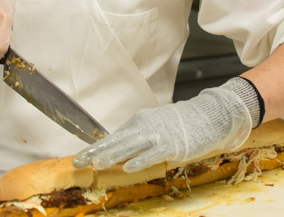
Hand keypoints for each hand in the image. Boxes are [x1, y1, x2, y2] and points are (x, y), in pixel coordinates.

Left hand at [73, 86, 251, 171]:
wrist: (205, 116)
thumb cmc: (179, 124)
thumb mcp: (153, 126)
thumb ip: (137, 137)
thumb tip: (117, 149)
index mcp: (137, 122)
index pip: (112, 137)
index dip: (94, 147)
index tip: (78, 157)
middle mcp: (143, 126)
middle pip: (115, 141)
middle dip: (95, 152)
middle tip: (77, 161)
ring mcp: (156, 135)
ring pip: (129, 147)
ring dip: (113, 155)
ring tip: (97, 163)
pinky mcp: (170, 144)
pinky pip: (151, 154)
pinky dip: (139, 160)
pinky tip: (128, 167)